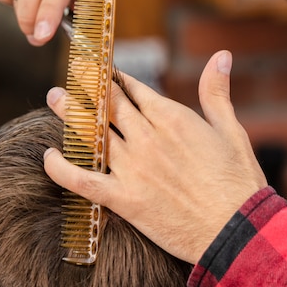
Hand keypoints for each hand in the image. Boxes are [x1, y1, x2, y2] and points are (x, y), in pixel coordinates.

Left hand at [43, 51, 267, 263]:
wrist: (236, 230)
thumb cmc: (238, 181)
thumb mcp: (231, 130)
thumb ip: (217, 92)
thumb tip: (221, 55)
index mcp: (172, 118)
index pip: (134, 89)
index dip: (116, 77)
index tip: (102, 68)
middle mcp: (147, 138)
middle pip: (109, 105)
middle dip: (88, 87)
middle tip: (71, 75)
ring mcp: (133, 168)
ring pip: (92, 134)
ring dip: (71, 114)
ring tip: (54, 98)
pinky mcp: (125, 199)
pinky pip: (83, 180)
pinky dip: (62, 168)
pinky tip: (48, 157)